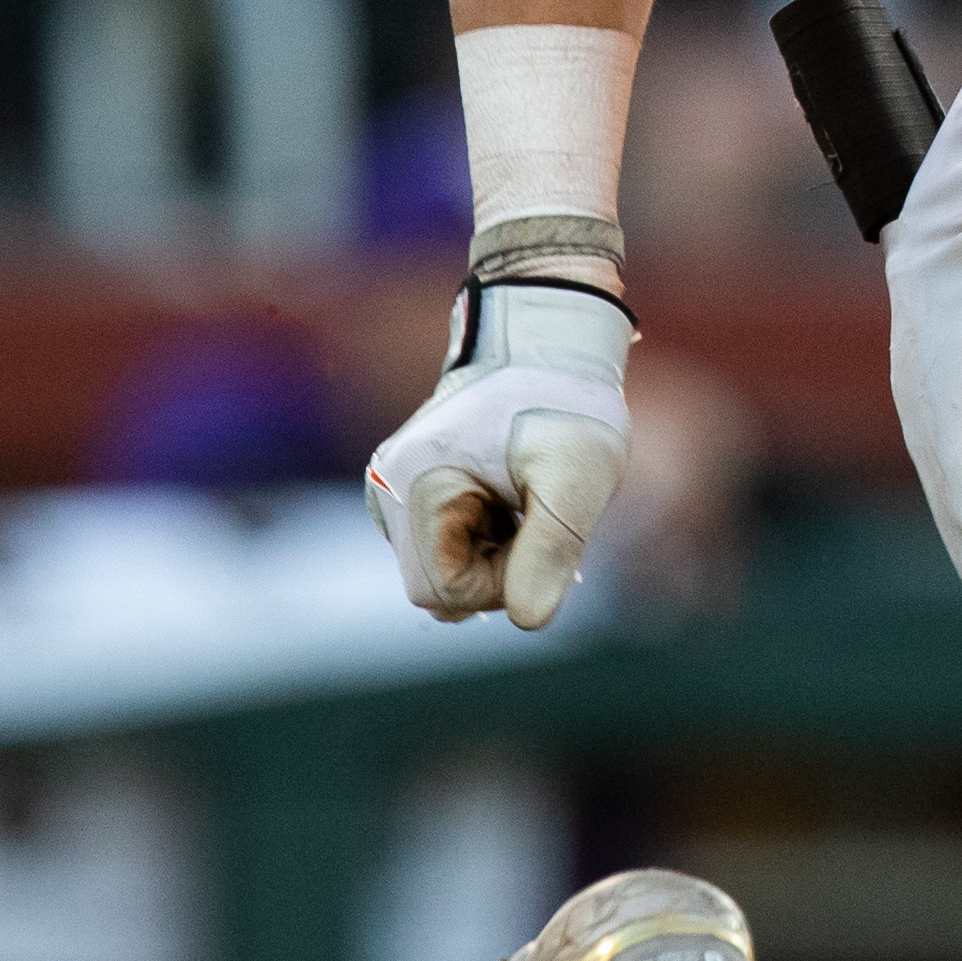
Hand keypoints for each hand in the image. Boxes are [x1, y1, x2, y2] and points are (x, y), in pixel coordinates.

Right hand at [364, 275, 631, 629]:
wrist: (547, 340)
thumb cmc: (565, 400)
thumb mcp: (577, 474)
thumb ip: (553, 547)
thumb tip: (528, 620)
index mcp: (410, 486)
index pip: (445, 594)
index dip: (502, 584)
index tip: (541, 533)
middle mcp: (384, 491)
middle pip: (441, 587)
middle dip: (499, 567)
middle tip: (539, 514)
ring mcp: (392, 491)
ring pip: (445, 568)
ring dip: (497, 551)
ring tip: (527, 497)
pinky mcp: (410, 490)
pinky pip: (446, 545)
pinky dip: (488, 535)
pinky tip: (513, 494)